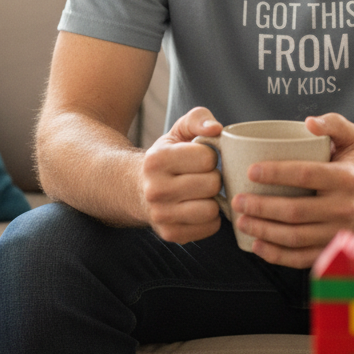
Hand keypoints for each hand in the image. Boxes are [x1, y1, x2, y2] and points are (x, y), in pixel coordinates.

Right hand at [140, 107, 223, 242]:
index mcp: (157, 159)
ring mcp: (161, 215)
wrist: (137, 188)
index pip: (207, 157)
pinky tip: (199, 208)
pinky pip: (210, 227)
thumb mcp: (178, 131)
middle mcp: (155, 189)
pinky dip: (211, 218)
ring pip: (212, 209)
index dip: (210, 155)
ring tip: (202, 193)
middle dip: (213, 178)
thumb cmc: (167, 157)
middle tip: (202, 176)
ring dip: (213, 200)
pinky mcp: (170, 234)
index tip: (199, 158)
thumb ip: (198, 119)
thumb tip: (216, 129)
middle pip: (212, 184)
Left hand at [231, 113, 353, 268]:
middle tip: (238, 200)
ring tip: (242, 220)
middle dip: (261, 207)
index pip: (306, 174)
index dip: (276, 173)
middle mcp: (343, 207)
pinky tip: (258, 245)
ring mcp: (338, 233)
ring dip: (264, 231)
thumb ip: (334, 124)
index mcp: (346, 178)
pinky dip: (278, 255)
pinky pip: (303, 258)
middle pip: (295, 211)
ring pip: (296, 237)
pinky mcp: (334, 250)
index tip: (252, 171)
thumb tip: (309, 123)